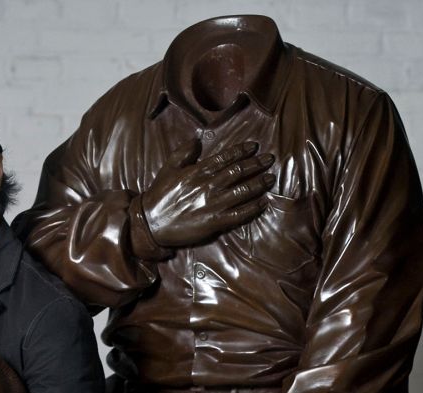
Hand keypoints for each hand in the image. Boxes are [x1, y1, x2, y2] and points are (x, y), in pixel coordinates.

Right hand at [142, 139, 274, 246]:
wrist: (151, 222)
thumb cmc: (160, 195)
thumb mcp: (168, 168)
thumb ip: (183, 152)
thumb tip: (197, 139)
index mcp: (198, 171)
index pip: (225, 157)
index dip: (242, 151)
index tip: (254, 146)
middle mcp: (209, 185)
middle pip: (238, 172)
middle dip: (256, 164)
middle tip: (270, 159)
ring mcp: (213, 204)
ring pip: (242, 191)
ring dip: (259, 184)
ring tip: (271, 178)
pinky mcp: (214, 222)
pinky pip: (239, 214)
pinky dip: (253, 208)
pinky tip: (263, 203)